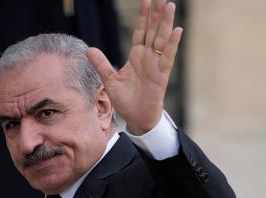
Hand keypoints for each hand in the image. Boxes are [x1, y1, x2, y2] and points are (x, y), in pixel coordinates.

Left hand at [86, 0, 182, 134]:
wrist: (136, 118)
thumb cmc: (125, 100)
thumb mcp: (109, 80)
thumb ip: (101, 64)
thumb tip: (88, 49)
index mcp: (136, 56)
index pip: (141, 31)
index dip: (143, 17)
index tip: (146, 1)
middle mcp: (148, 57)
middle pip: (153, 30)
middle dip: (156, 14)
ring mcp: (156, 64)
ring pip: (162, 39)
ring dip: (165, 23)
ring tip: (169, 6)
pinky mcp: (162, 74)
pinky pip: (168, 56)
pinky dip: (172, 44)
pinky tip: (177, 31)